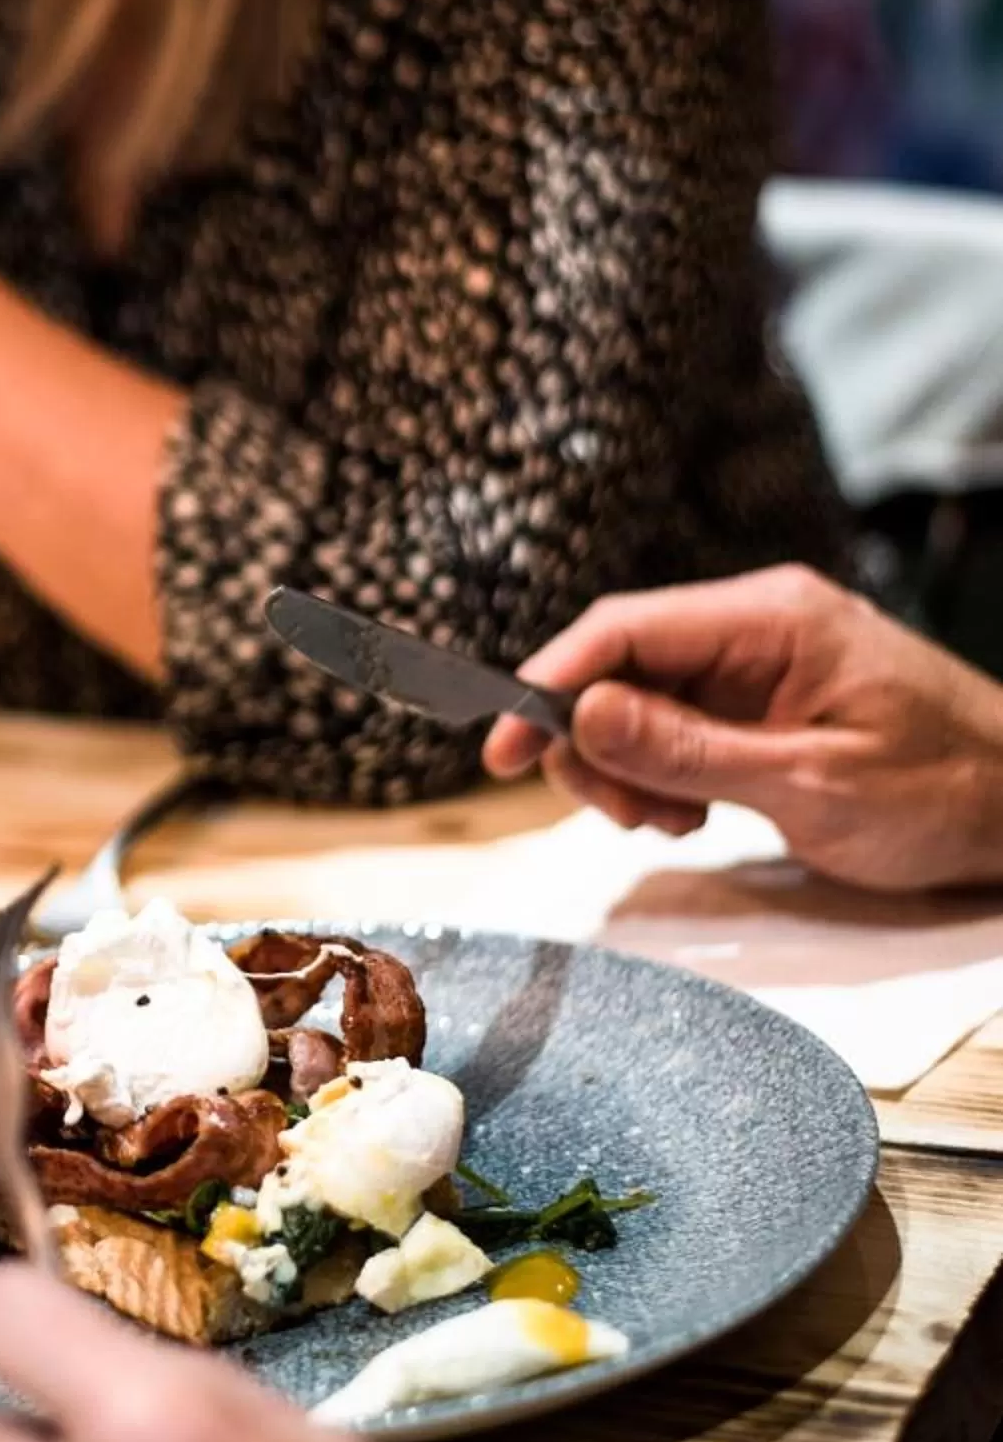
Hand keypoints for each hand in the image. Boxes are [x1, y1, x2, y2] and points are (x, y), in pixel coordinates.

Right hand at [484, 566, 1002, 892]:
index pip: (624, 627)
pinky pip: (675, 726)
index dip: (548, 683)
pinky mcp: (761, 704)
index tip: (499, 748)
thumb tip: (578, 717)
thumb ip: (689, 751)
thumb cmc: (942, 793)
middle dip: (589, 742)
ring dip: (624, 767)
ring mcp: (758, 665)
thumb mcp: (809, 784)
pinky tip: (688, 814)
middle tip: (616, 816)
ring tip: (668, 823)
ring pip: (639, 702)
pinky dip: (659, 774)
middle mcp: (755, 627)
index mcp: (770, 618)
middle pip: (619, 665)